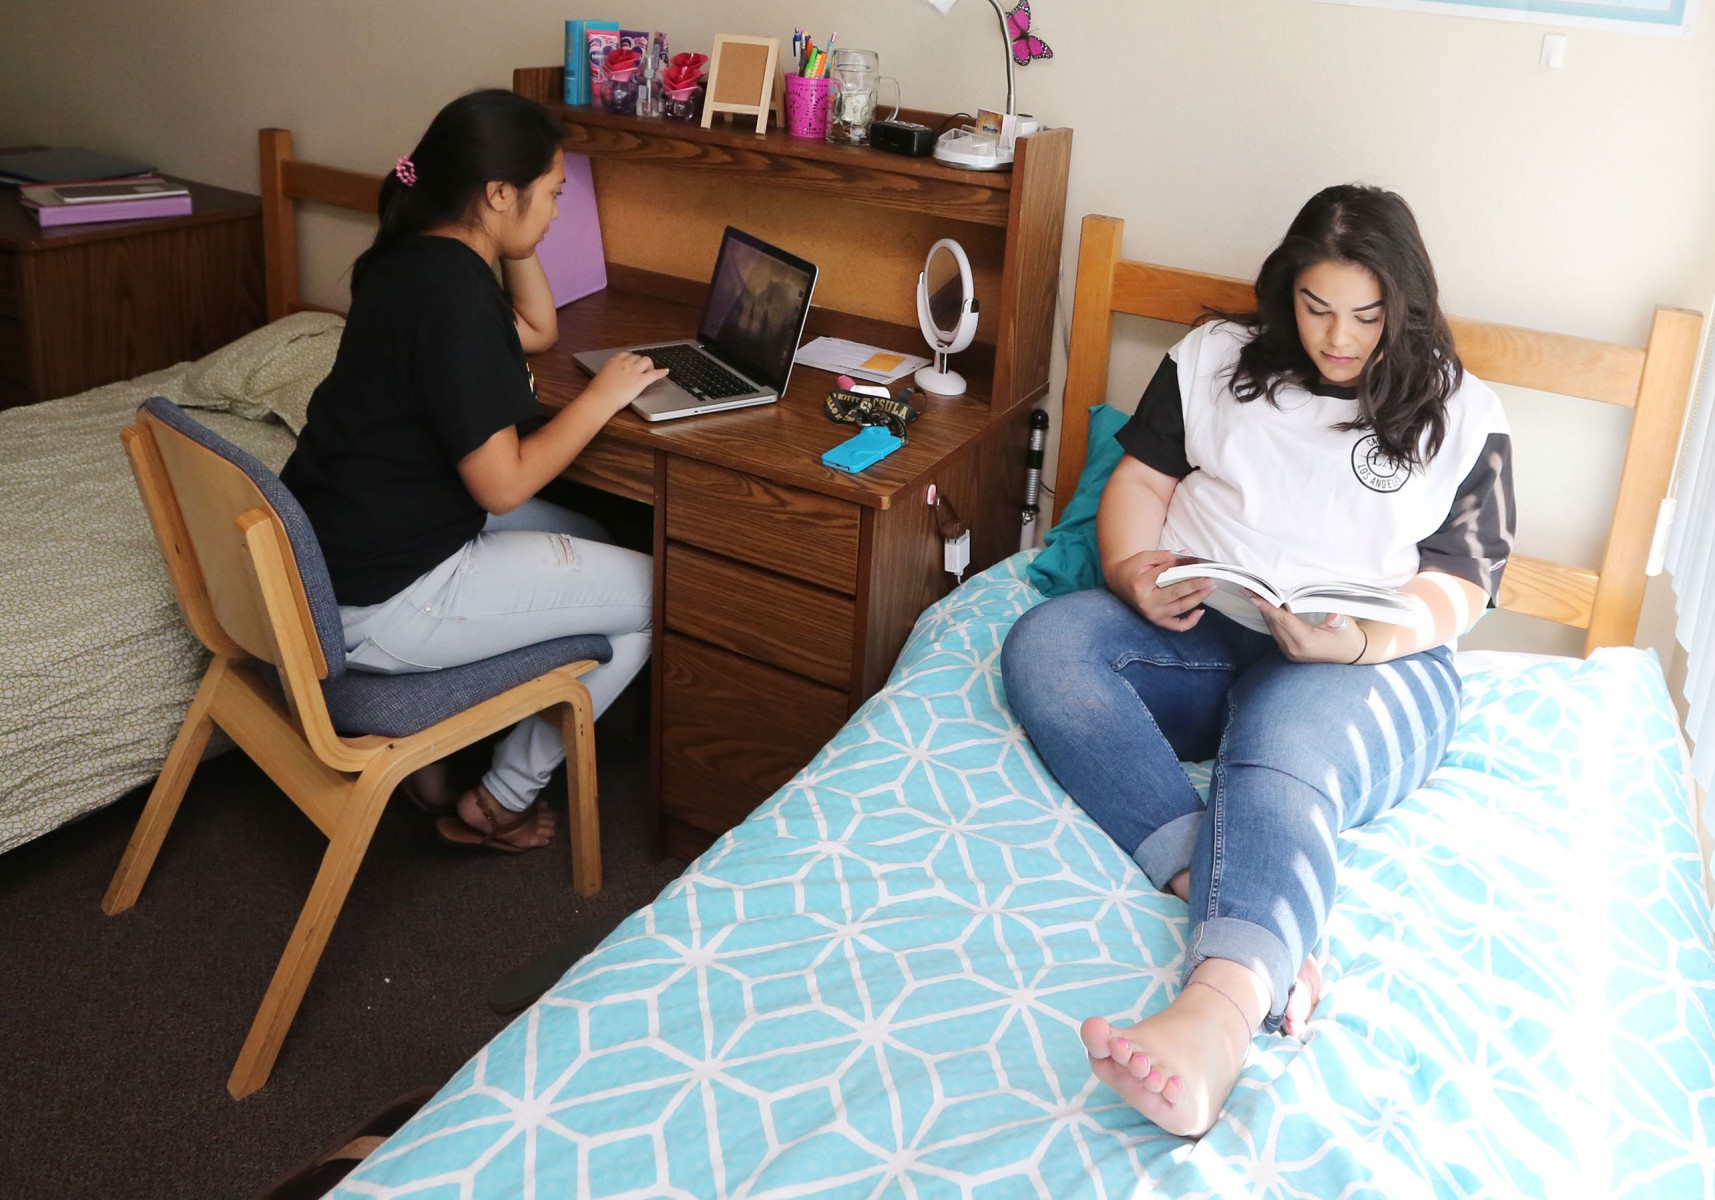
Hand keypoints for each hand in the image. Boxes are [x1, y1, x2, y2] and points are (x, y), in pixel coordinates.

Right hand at [582, 351, 668, 414]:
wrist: (600, 399)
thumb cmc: (597, 392)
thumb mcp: (600, 377)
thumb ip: (608, 373)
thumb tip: (610, 376)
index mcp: (613, 361)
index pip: (626, 354)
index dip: (632, 359)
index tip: (633, 363)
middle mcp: (625, 363)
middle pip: (638, 357)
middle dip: (641, 363)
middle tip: (641, 370)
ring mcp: (634, 371)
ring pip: (647, 360)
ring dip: (649, 365)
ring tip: (648, 372)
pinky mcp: (640, 381)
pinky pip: (654, 374)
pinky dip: (661, 372)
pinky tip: (665, 372)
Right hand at [1110, 549, 1214, 630]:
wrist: (1119, 582)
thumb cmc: (1133, 569)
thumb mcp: (1144, 557)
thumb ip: (1164, 556)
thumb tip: (1187, 557)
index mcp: (1140, 584)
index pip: (1167, 574)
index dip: (1184, 568)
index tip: (1198, 564)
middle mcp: (1146, 602)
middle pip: (1176, 593)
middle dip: (1195, 585)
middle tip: (1209, 579)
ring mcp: (1152, 614)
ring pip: (1181, 607)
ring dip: (1198, 598)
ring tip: (1210, 588)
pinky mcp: (1157, 621)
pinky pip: (1177, 626)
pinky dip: (1191, 622)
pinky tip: (1200, 611)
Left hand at [1251, 600, 1366, 663]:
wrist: (1352, 654)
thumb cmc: (1349, 637)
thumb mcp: (1346, 626)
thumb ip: (1336, 620)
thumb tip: (1333, 615)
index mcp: (1306, 642)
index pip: (1281, 620)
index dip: (1267, 606)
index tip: (1253, 595)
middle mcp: (1294, 649)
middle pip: (1273, 623)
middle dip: (1262, 606)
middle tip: (1252, 589)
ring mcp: (1291, 653)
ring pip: (1273, 629)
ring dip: (1265, 613)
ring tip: (1257, 596)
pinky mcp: (1290, 653)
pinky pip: (1276, 634)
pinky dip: (1272, 620)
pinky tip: (1269, 609)